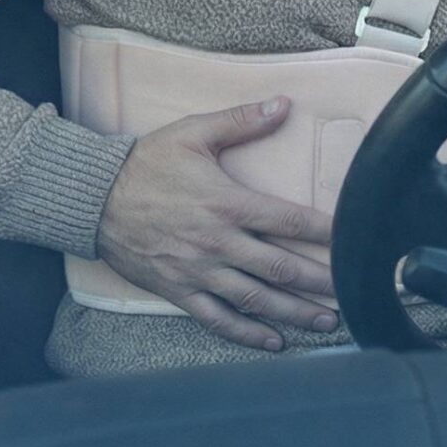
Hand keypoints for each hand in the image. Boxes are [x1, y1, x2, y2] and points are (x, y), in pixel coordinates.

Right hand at [95, 97, 339, 350]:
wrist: (92, 198)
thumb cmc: (146, 163)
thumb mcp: (193, 133)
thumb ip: (241, 122)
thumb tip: (284, 104)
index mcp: (228, 203)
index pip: (288, 220)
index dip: (325, 232)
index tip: (354, 240)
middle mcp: (218, 242)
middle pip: (280, 267)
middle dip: (320, 281)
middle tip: (353, 290)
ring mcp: (198, 272)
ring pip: (256, 299)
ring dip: (294, 313)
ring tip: (327, 321)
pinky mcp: (178, 291)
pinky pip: (218, 320)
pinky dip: (247, 334)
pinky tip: (274, 343)